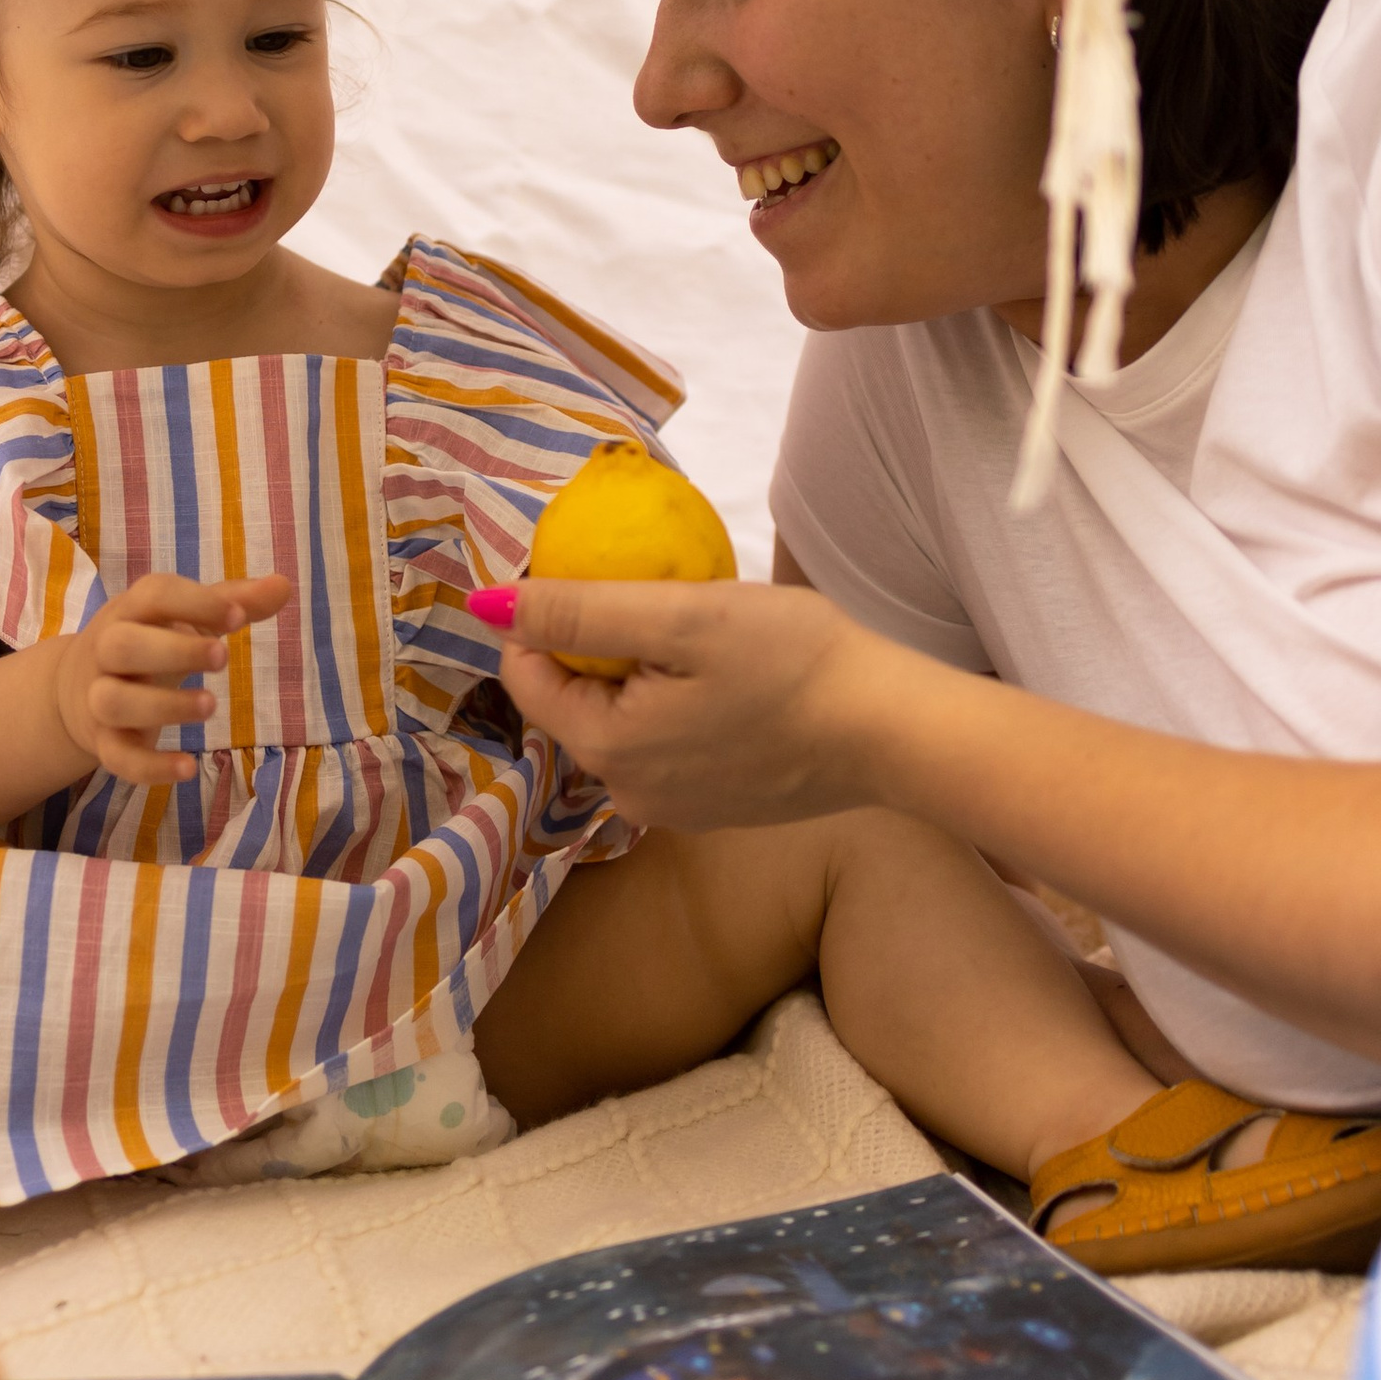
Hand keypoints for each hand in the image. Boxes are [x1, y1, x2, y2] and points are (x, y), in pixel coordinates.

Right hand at [53, 571, 292, 788]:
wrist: (73, 689)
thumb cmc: (147, 641)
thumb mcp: (183, 617)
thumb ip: (232, 601)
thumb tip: (284, 584)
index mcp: (131, 611)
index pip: (154, 595)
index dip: (195, 602)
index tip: (238, 616)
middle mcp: (106, 651)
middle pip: (122, 645)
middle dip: (173, 651)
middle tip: (224, 657)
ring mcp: (99, 698)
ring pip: (114, 701)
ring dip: (163, 705)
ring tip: (211, 705)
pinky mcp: (104, 743)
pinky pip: (118, 758)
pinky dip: (151, 767)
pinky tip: (189, 768)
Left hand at [495, 578, 909, 829]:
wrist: (892, 731)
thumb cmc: (791, 661)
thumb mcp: (680, 616)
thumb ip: (579, 610)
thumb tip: (488, 601)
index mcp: (606, 747)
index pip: (527, 672)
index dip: (545, 613)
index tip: (597, 570)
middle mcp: (627, 793)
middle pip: (576, 700)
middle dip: (595, 644)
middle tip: (659, 595)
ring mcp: (674, 809)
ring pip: (623, 722)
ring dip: (639, 674)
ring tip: (694, 632)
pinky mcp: (716, 808)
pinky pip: (669, 745)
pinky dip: (677, 705)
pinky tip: (725, 676)